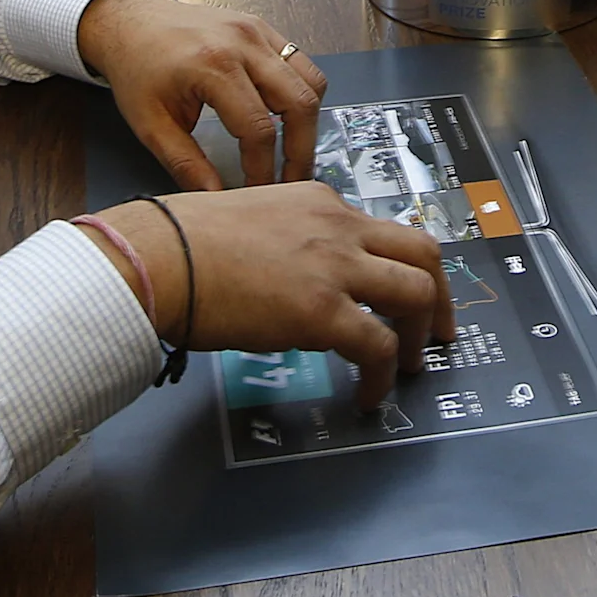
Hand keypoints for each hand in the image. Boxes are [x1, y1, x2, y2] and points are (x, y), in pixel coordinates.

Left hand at [75, 0, 322, 187]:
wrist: (130, 22)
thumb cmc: (136, 66)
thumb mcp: (151, 123)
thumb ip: (185, 163)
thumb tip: (215, 196)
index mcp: (212, 65)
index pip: (258, 128)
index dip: (263, 168)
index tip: (259, 189)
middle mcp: (242, 43)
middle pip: (299, 103)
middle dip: (301, 150)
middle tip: (293, 179)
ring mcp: (257, 31)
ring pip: (310, 81)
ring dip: (308, 121)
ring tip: (294, 151)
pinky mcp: (262, 28)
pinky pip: (301, 62)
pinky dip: (303, 92)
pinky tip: (287, 116)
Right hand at [85, 185, 448, 406]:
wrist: (158, 258)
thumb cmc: (179, 244)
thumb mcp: (248, 220)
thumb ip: (285, 240)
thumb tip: (290, 277)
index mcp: (318, 202)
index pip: (381, 229)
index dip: (398, 267)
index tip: (397, 295)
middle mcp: (337, 226)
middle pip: (422, 251)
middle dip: (438, 294)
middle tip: (436, 330)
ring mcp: (334, 266)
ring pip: (416, 292)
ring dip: (420, 335)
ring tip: (407, 366)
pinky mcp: (322, 311)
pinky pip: (379, 346)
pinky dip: (383, 375)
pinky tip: (367, 394)